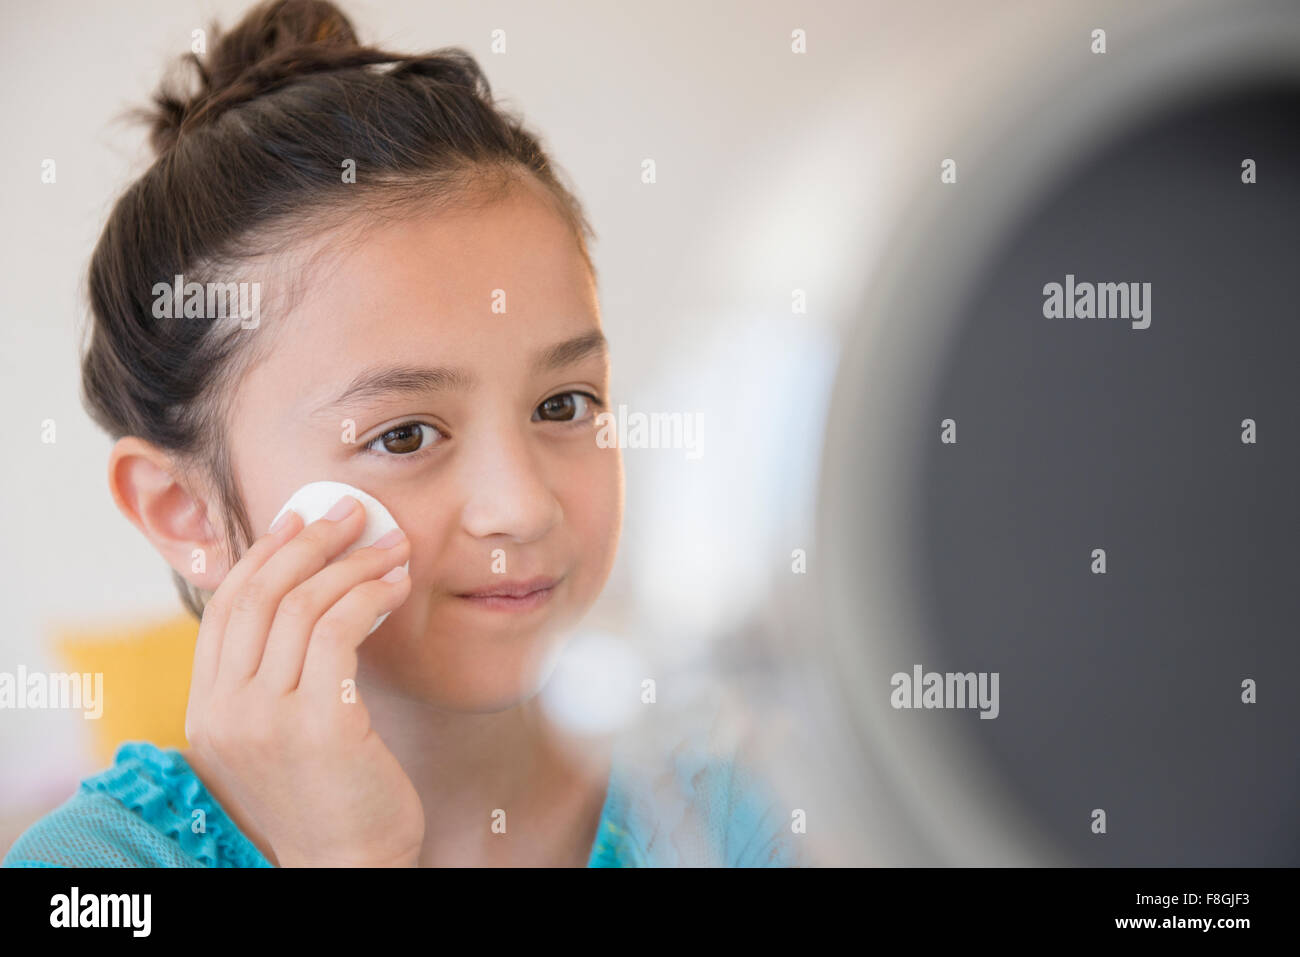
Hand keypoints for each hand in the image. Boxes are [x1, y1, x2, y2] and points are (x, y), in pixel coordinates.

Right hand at [184, 495, 422, 866]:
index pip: (225, 609)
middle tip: (351, 512)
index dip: (263, 556)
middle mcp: (223, 712)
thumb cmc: (327, 800)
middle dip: (307, 542)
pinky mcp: (317, 726)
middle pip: (258, 596)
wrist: (346, 869)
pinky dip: (367, 596)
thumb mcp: (278, 737)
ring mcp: (264, 720)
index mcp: (206, 712)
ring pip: (300, 606)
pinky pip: (337, 632)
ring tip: (392, 546)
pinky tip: (395, 585)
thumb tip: (307, 602)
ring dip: (351, 564)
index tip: (299, 520)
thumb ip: (274, 681)